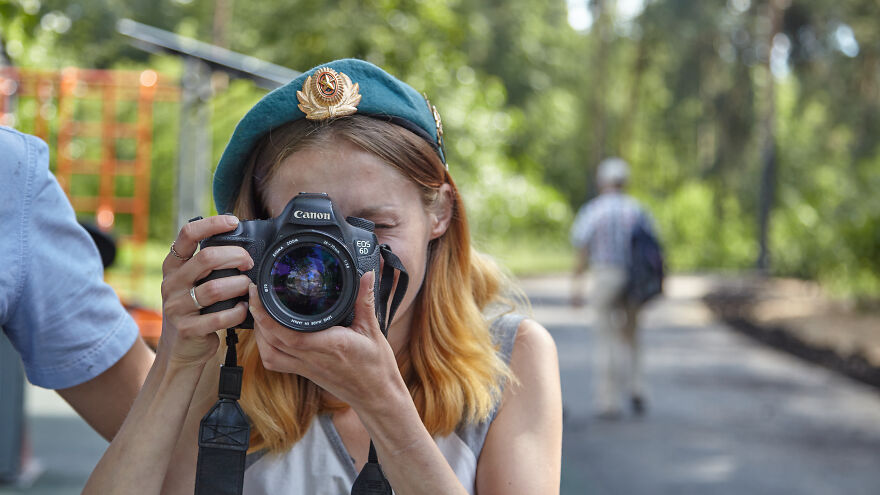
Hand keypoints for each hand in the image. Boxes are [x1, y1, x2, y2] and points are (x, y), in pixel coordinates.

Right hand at [159, 215, 252, 366]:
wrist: (179, 350)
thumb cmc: (194, 310)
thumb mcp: (192, 283)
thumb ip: (207, 265)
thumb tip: (241, 245)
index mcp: (173, 266)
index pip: (187, 234)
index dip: (211, 224)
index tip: (233, 221)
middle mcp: (172, 284)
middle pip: (207, 258)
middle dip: (235, 256)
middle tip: (248, 262)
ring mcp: (177, 307)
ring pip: (215, 288)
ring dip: (240, 285)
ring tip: (248, 287)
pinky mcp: (188, 329)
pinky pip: (220, 317)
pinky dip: (237, 312)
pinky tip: (243, 309)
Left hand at [249, 271, 405, 410]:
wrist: (377, 397)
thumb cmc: (376, 366)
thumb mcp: (373, 330)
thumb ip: (365, 300)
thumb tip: (367, 274)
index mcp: (329, 345)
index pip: (289, 333)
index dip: (267, 314)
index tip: (259, 292)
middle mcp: (313, 358)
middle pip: (272, 341)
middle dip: (258, 317)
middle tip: (254, 294)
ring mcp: (306, 368)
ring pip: (270, 354)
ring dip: (259, 334)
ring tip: (258, 312)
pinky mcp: (305, 373)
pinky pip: (277, 363)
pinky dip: (266, 349)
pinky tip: (268, 335)